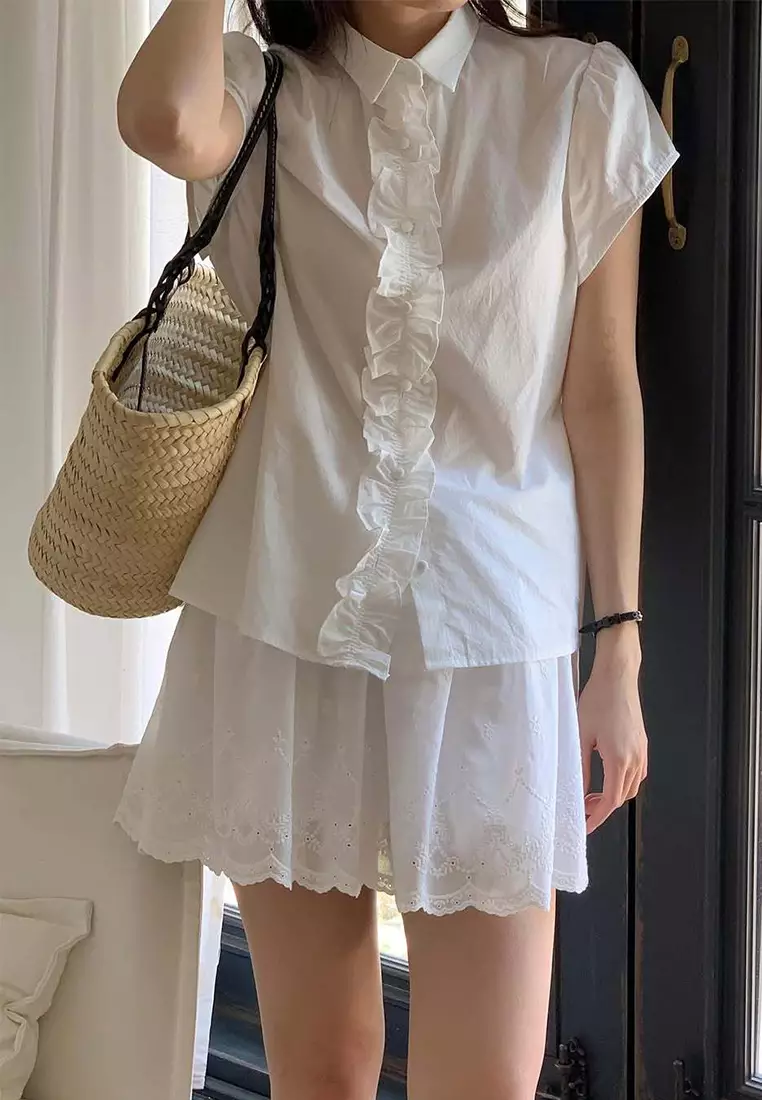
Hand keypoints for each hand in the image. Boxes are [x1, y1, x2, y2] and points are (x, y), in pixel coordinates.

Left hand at [578, 636, 646, 833]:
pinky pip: (636, 772)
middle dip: (603, 807)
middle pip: (623, 796)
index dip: (598, 817)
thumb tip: (578, 792)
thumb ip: (581, 767)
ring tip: (591, 792)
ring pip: (631, 786)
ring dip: (614, 794)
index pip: (612, 801)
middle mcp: (636, 759)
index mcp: (619, 760)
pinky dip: (622, 781)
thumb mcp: (581, 736)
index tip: (585, 826)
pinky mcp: (643, 743)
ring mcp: (642, 751)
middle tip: (582, 806)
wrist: (617, 677)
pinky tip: (606, 775)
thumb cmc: (597, 702)